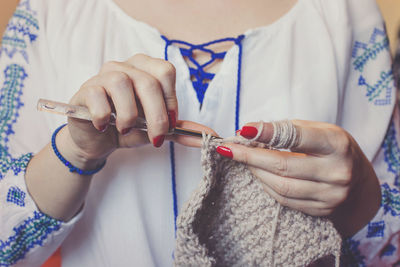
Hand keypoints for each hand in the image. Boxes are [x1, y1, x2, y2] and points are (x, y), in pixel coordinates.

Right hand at [59, 54, 177, 168]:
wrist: (96, 140)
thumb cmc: (128, 129)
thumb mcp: (157, 130)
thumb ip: (181, 130)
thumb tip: (210, 135)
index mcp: (146, 69)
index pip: (166, 72)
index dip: (170, 100)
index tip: (169, 125)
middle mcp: (126, 66)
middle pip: (148, 82)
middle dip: (156, 116)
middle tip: (155, 138)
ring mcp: (103, 75)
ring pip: (122, 84)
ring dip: (128, 115)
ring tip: (125, 129)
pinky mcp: (86, 89)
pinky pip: (97, 95)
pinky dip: (104, 116)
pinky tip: (104, 126)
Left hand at [216, 120, 380, 236]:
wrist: (357, 179)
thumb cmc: (331, 148)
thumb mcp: (316, 129)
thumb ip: (285, 130)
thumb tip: (248, 132)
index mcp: (337, 145)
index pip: (297, 138)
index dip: (267, 133)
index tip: (243, 131)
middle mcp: (337, 172)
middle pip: (283, 166)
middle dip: (250, 157)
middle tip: (230, 149)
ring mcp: (331, 196)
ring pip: (281, 187)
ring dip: (256, 172)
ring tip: (244, 160)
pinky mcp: (322, 211)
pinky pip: (285, 200)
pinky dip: (267, 186)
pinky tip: (260, 174)